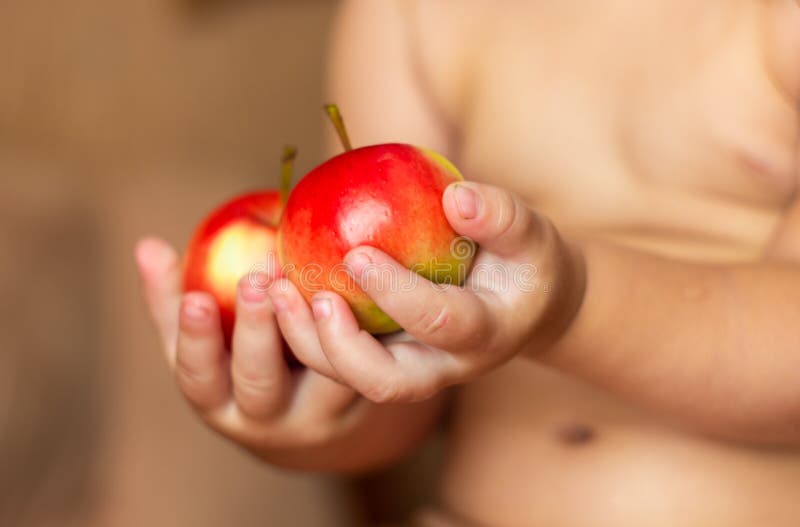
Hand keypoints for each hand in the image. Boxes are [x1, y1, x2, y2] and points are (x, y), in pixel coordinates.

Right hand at [134, 238, 364, 467]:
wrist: (313, 418)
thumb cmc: (245, 363)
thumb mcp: (205, 343)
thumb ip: (175, 300)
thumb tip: (146, 246)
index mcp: (219, 400)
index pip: (200, 377)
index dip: (197, 340)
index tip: (196, 300)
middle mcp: (267, 417)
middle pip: (258, 380)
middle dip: (255, 330)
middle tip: (257, 281)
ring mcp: (319, 412)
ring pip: (318, 374)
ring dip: (316, 325)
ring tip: (313, 280)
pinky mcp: (364, 394)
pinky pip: (362, 358)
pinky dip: (363, 323)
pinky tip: (363, 284)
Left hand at [269, 182, 585, 403]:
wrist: (528, 307)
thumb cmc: (528, 264)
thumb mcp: (532, 234)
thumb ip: (501, 216)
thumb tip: (457, 198)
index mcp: (483, 334)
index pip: (439, 323)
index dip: (397, 293)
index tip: (356, 253)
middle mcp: (444, 366)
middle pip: (386, 384)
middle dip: (339, 348)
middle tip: (309, 296)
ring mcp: (412, 369)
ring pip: (351, 380)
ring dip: (307, 343)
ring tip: (274, 291)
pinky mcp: (386, 357)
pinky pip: (338, 358)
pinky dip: (302, 332)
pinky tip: (276, 288)